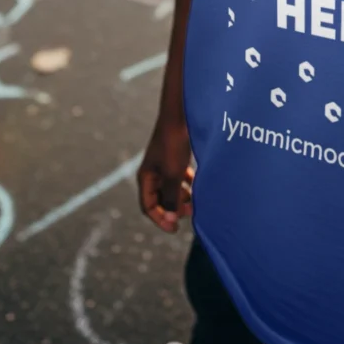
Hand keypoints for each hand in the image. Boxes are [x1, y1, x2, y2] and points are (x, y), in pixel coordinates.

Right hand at [137, 116, 193, 232]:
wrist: (180, 116)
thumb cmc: (173, 144)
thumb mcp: (173, 174)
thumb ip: (171, 197)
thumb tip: (172, 218)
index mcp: (146, 178)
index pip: (148, 207)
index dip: (161, 219)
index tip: (176, 227)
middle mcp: (152, 173)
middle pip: (159, 200)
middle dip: (174, 209)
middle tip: (191, 213)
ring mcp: (163, 165)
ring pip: (171, 189)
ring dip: (182, 197)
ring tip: (196, 201)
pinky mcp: (173, 158)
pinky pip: (178, 178)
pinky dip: (187, 184)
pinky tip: (198, 183)